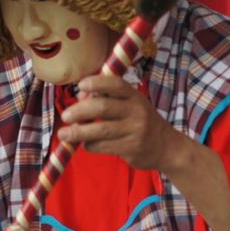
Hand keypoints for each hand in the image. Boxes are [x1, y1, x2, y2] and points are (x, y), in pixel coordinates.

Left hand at [56, 74, 182, 170]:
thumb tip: (79, 97)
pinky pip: (103, 146)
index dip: (96, 82)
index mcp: (134, 96)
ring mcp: (135, 130)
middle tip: (65, 116)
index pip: (115, 84)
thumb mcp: (129, 105)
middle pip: (103, 107)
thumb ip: (106, 99)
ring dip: (78, 132)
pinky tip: (85, 144)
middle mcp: (136, 111)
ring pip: (100, 130)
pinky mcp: (132, 148)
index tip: (80, 86)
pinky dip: (89, 145)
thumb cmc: (139, 121)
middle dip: (80, 111)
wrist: (166, 147)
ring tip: (63, 134)